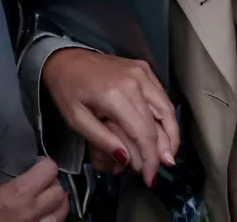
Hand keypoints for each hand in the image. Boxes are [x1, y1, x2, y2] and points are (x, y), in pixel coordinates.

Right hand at [0, 158, 66, 221]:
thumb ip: (3, 172)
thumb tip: (18, 161)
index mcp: (17, 194)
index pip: (49, 169)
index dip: (43, 163)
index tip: (33, 163)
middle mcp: (30, 213)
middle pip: (58, 191)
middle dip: (51, 182)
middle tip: (37, 179)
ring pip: (60, 214)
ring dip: (54, 203)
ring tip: (43, 198)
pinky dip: (48, 220)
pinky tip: (38, 216)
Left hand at [41, 49, 177, 187]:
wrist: (64, 58)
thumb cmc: (67, 89)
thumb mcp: (76, 120)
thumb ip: (103, 140)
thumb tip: (127, 160)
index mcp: (116, 94)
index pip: (144, 133)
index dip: (150, 159)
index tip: (149, 178)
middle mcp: (135, 80)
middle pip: (162, 120)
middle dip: (165, 149)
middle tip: (163, 168)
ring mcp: (141, 72)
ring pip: (167, 107)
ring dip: (172, 133)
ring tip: (167, 154)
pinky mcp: (143, 68)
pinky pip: (161, 95)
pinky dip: (166, 115)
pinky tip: (162, 131)